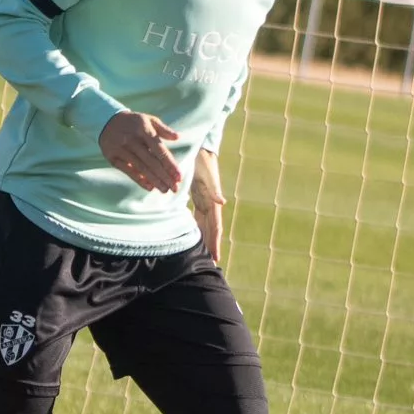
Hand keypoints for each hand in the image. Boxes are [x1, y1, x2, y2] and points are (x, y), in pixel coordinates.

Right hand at [100, 112, 182, 192]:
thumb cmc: (133, 122)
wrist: (105, 121)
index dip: (170, 164)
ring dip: (154, 181)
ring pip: (141, 168)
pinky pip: (128, 171)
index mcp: (144, 130)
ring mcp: (121, 149)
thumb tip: (178, 137)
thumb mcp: (149, 119)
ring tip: (164, 190)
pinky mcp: (112, 157)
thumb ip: (163, 129)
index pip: (160, 150)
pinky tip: (149, 187)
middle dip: (165, 177)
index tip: (179, 177)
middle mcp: (132, 140)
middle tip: (175, 188)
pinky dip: (139, 180)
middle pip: (152, 162)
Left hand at [191, 147, 225, 261]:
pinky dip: (196, 226)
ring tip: (203, 254)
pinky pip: (197, 215)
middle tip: (210, 264)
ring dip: (203, 239)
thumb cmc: (203, 161)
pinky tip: (191, 233)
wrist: (200, 149)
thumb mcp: (208, 175)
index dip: (215, 243)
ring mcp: (203, 200)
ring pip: (204, 224)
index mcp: (213, 202)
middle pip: (211, 230)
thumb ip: (214, 189)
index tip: (216, 259)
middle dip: (210, 246)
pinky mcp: (197, 196)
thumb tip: (222, 203)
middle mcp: (210, 204)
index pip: (216, 227)